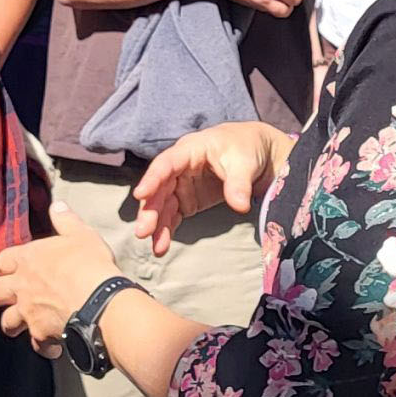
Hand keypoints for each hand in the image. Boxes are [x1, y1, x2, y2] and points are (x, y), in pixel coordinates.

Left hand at [0, 204, 121, 356]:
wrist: (100, 300)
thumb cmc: (91, 264)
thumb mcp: (82, 234)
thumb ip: (66, 220)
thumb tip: (57, 205)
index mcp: (28, 260)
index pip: (3, 260)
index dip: (6, 264)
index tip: (12, 267)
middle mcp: (22, 286)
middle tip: (7, 298)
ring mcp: (28, 312)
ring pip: (7, 323)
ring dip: (13, 324)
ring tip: (23, 325)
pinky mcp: (40, 333)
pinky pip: (35, 344)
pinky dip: (42, 345)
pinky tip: (53, 345)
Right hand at [133, 121, 289, 256]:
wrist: (254, 153)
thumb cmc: (245, 148)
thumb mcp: (245, 162)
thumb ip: (239, 183)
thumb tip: (240, 206)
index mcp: (190, 149)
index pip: (166, 164)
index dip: (152, 178)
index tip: (140, 194)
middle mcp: (179, 168)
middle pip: (160, 188)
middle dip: (150, 210)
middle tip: (143, 232)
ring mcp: (182, 185)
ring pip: (164, 206)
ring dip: (158, 226)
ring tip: (156, 248)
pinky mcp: (188, 200)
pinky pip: (174, 215)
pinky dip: (168, 230)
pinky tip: (162, 246)